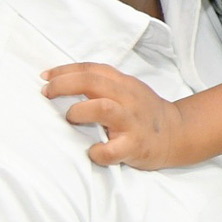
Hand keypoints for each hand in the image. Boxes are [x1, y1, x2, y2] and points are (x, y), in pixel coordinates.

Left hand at [41, 62, 184, 169]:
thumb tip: (64, 82)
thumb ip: (103, 85)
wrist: (176, 133)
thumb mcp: (128, 90)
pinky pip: (111, 150)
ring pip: (103, 108)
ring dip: (80, 111)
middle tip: (47, 93)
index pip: (92, 69)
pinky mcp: (135, 146)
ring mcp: (132, 122)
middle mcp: (128, 98)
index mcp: (124, 84)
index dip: (66, 70)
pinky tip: (92, 152)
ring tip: (71, 118)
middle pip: (93, 82)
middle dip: (64, 85)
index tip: (45, 76)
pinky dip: (97, 152)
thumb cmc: (143, 112)